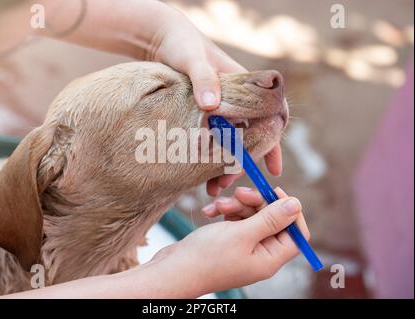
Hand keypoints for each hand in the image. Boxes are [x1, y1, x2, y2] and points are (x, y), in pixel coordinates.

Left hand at [144, 9, 282, 194]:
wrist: (162, 39)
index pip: (272, 113)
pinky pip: (213, 139)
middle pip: (250, 136)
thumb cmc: (182, 44)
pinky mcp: (204, 115)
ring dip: (225, 165)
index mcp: (245, 85)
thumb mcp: (192, 59)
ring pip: (232, 141)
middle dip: (243, 162)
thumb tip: (211, 104)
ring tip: (213, 187)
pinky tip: (200, 175)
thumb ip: (203, 78)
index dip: (274, 141)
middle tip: (228, 182)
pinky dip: (209, 157)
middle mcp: (237, 99)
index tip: (273, 167)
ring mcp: (221, 108)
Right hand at [151, 187, 309, 295]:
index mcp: (270, 258)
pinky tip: (209, 212)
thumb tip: (297, 205)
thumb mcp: (242, 234)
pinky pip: (235, 221)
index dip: (288, 210)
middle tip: (239, 193)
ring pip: (252, 216)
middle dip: (255, 203)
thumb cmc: (206, 257)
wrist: (173, 269)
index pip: (296, 232)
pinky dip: (225, 213)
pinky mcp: (229, 241)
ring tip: (219, 206)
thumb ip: (271, 219)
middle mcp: (260, 254)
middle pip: (272, 220)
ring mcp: (244, 248)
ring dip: (236, 206)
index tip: (273, 191)